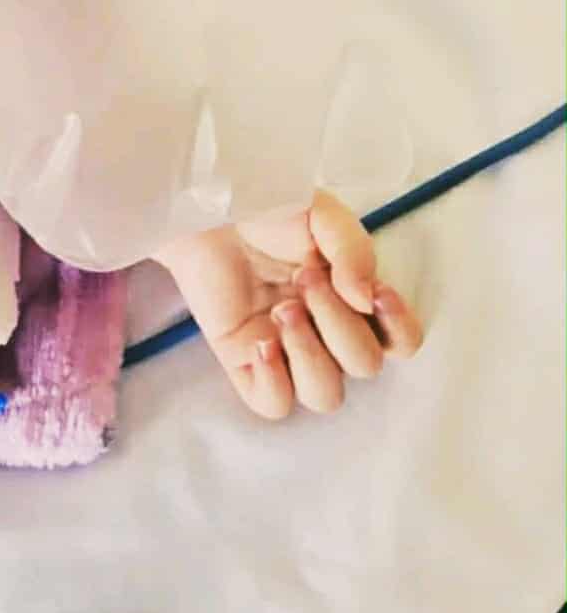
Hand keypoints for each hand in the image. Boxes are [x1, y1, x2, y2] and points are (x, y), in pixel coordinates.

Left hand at [155, 189, 422, 419]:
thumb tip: (366, 298)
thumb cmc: (270, 210)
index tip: (377, 294)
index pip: (401, 342)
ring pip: (325, 395)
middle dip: (338, 323)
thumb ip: (354, 250)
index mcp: (355, 301)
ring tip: (281, 311)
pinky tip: (261, 343)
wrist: (211, 208)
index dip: (399, 328)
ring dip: (310, 354)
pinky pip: (274, 404)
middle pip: (364, 366)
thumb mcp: (323, 215)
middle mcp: (327, 334)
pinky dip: (274, 382)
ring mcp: (288, 352)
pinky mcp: (246, 363)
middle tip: (304, 278)